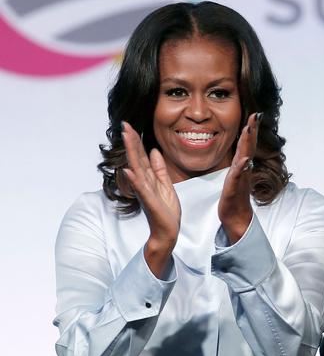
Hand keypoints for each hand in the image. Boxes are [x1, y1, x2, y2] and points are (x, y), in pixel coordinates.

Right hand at [122, 121, 180, 276]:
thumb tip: (153, 151)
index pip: (141, 156)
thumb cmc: (166, 210)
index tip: (129, 126)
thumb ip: (159, 169)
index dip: (136, 141)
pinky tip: (128, 170)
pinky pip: (141, 189)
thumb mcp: (166, 185)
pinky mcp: (149, 202)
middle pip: (136, 158)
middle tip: (124, 125)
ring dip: (131, 153)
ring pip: (137, 169)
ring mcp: (145, 191)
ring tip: (126, 138)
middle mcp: (143, 182)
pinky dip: (135, 180)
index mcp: (148, 178)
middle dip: (131, 141)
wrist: (167, 230)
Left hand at [218, 112, 259, 243]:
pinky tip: (244, 159)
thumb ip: (240, 163)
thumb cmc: (234, 197)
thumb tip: (243, 153)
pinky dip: (241, 167)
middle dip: (252, 131)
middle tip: (256, 116)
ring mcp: (240, 178)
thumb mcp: (235, 176)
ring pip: (244, 158)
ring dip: (247, 144)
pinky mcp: (233, 188)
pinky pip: (237, 176)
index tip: (255, 115)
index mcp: (242, 165)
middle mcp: (244, 169)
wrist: (236, 216)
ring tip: (249, 130)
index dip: (251, 129)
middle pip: (248, 147)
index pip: (247, 144)